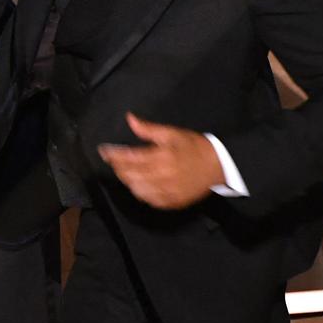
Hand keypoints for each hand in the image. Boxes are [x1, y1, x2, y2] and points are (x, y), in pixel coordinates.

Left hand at [98, 112, 222, 209]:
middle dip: (118, 168)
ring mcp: (167, 192)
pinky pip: (149, 201)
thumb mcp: (172, 133)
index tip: (103, 151)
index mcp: (161, 158)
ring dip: (127, 181)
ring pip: (137, 190)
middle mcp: (162, 177)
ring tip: (125, 171)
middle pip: (130, 176)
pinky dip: (140, 193)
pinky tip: (138, 185)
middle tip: (114, 160)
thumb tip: (130, 119)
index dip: (113, 155)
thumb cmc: (194, 147)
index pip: (129, 158)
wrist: (219, 166)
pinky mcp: (172, 202)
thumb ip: (148, 129)